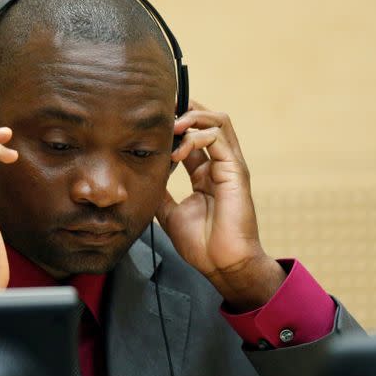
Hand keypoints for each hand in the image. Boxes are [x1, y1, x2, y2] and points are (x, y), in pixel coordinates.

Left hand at [155, 101, 285, 311]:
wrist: (222, 265)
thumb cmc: (202, 244)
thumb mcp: (169, 213)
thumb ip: (160, 193)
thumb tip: (140, 179)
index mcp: (205, 172)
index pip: (193, 135)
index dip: (175, 123)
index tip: (151, 121)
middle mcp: (219, 164)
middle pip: (207, 120)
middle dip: (184, 110)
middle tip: (161, 114)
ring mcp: (229, 165)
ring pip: (218, 121)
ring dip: (192, 118)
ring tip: (171, 127)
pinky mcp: (236, 170)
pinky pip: (219, 138)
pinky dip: (197, 137)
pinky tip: (178, 150)